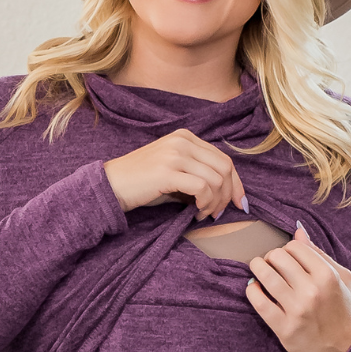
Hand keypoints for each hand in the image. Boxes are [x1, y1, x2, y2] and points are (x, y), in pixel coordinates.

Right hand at [103, 129, 246, 220]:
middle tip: (218, 213)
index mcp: (185, 137)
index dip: (236, 183)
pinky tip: (195, 212)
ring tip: (203, 213)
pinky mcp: (168, 171)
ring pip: (216, 179)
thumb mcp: (173, 171)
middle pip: (225, 167)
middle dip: (229, 194)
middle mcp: (182, 141)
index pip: (223, 158)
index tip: (239, 203)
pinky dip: (205, 203)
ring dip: (215, 202)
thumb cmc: (142, 184)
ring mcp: (175, 154)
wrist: (111, 185)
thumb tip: (225, 193)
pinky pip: (202, 187)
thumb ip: (197, 174)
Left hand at [245, 224, 350, 351]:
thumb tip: (298, 231)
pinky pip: (258, 301)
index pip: (295, 246)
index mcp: (328, 276)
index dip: (286, 249)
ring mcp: (297, 310)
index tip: (285, 257)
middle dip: (271, 257)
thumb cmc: (339, 310)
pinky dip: (252, 290)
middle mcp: (312, 291)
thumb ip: (320, 254)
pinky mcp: (284, 327)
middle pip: (278, 257)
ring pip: (265, 275)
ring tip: (258, 270)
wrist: (340, 350)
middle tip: (270, 264)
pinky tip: (254, 288)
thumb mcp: (340, 279)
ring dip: (257, 268)